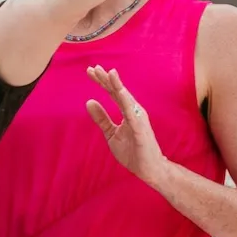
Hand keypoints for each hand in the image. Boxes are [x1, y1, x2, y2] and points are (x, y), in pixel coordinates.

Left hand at [84, 66, 168, 188]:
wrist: (147, 169)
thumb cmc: (132, 151)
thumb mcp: (110, 133)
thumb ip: (101, 118)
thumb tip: (89, 101)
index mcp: (127, 111)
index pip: (112, 93)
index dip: (102, 81)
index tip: (90, 70)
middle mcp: (134, 111)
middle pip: (118, 91)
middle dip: (106, 79)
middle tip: (93, 68)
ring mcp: (138, 118)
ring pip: (126, 98)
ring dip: (117, 85)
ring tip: (108, 73)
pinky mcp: (141, 128)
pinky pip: (132, 112)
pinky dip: (127, 101)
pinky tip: (120, 92)